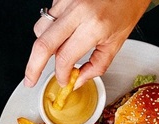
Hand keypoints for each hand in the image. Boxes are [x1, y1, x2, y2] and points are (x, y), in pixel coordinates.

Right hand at [24, 0, 149, 87]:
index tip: (63, 80)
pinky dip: (51, 27)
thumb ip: (97, 65)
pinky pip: (48, 16)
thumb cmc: (128, 6)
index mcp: (94, 26)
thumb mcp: (117, 42)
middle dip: (33, 67)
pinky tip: (64, 29)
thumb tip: (78, 80)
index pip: (65, 58)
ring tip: (55, 50)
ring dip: (43, 45)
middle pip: (43, 45)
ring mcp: (67, 0)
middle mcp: (78, 11)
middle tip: (30, 79)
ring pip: (40, 29)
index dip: (61, 74)